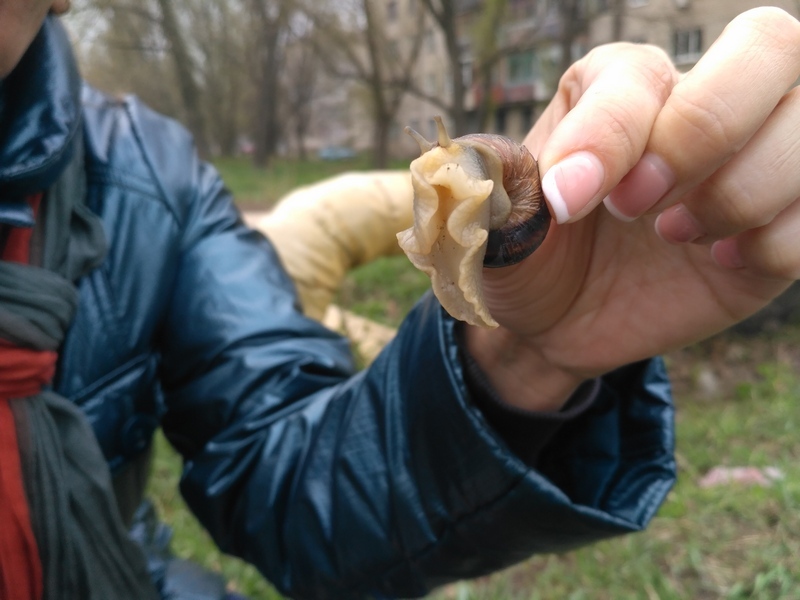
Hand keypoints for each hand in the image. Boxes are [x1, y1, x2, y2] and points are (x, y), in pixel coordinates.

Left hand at [466, 7, 799, 410]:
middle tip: (637, 209)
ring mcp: (752, 159)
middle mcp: (695, 104)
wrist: (558, 322)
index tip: (566, 203)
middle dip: (704, 131)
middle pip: (769, 47)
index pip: (640, 74)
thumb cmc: (527, 258)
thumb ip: (495, 188)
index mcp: (616, 87)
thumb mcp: (496, 228)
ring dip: (745, 189)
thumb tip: (499, 166)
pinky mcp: (785, 218)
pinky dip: (778, 240)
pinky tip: (719, 262)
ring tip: (676, 238)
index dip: (609, 135)